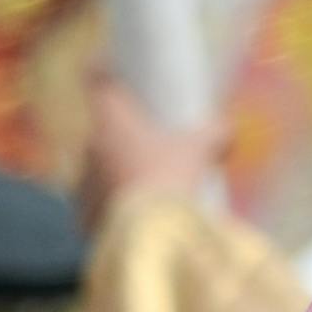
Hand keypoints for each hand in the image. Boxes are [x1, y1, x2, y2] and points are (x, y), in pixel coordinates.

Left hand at [76, 72, 217, 225]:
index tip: (113, 71)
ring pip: (98, 170)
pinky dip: (114, 208)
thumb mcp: (200, 154)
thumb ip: (214, 136)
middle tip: (149, 143)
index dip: (104, 73)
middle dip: (122, 136)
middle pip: (102, 131)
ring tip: (147, 188)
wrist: (151, 240)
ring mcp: (82, 184)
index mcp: (110, 119)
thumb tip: (229, 130)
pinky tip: (136, 219)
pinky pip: (97, 206)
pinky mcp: (83, 218)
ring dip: (117, 174)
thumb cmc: (172, 181)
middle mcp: (89, 146)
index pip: (97, 82)